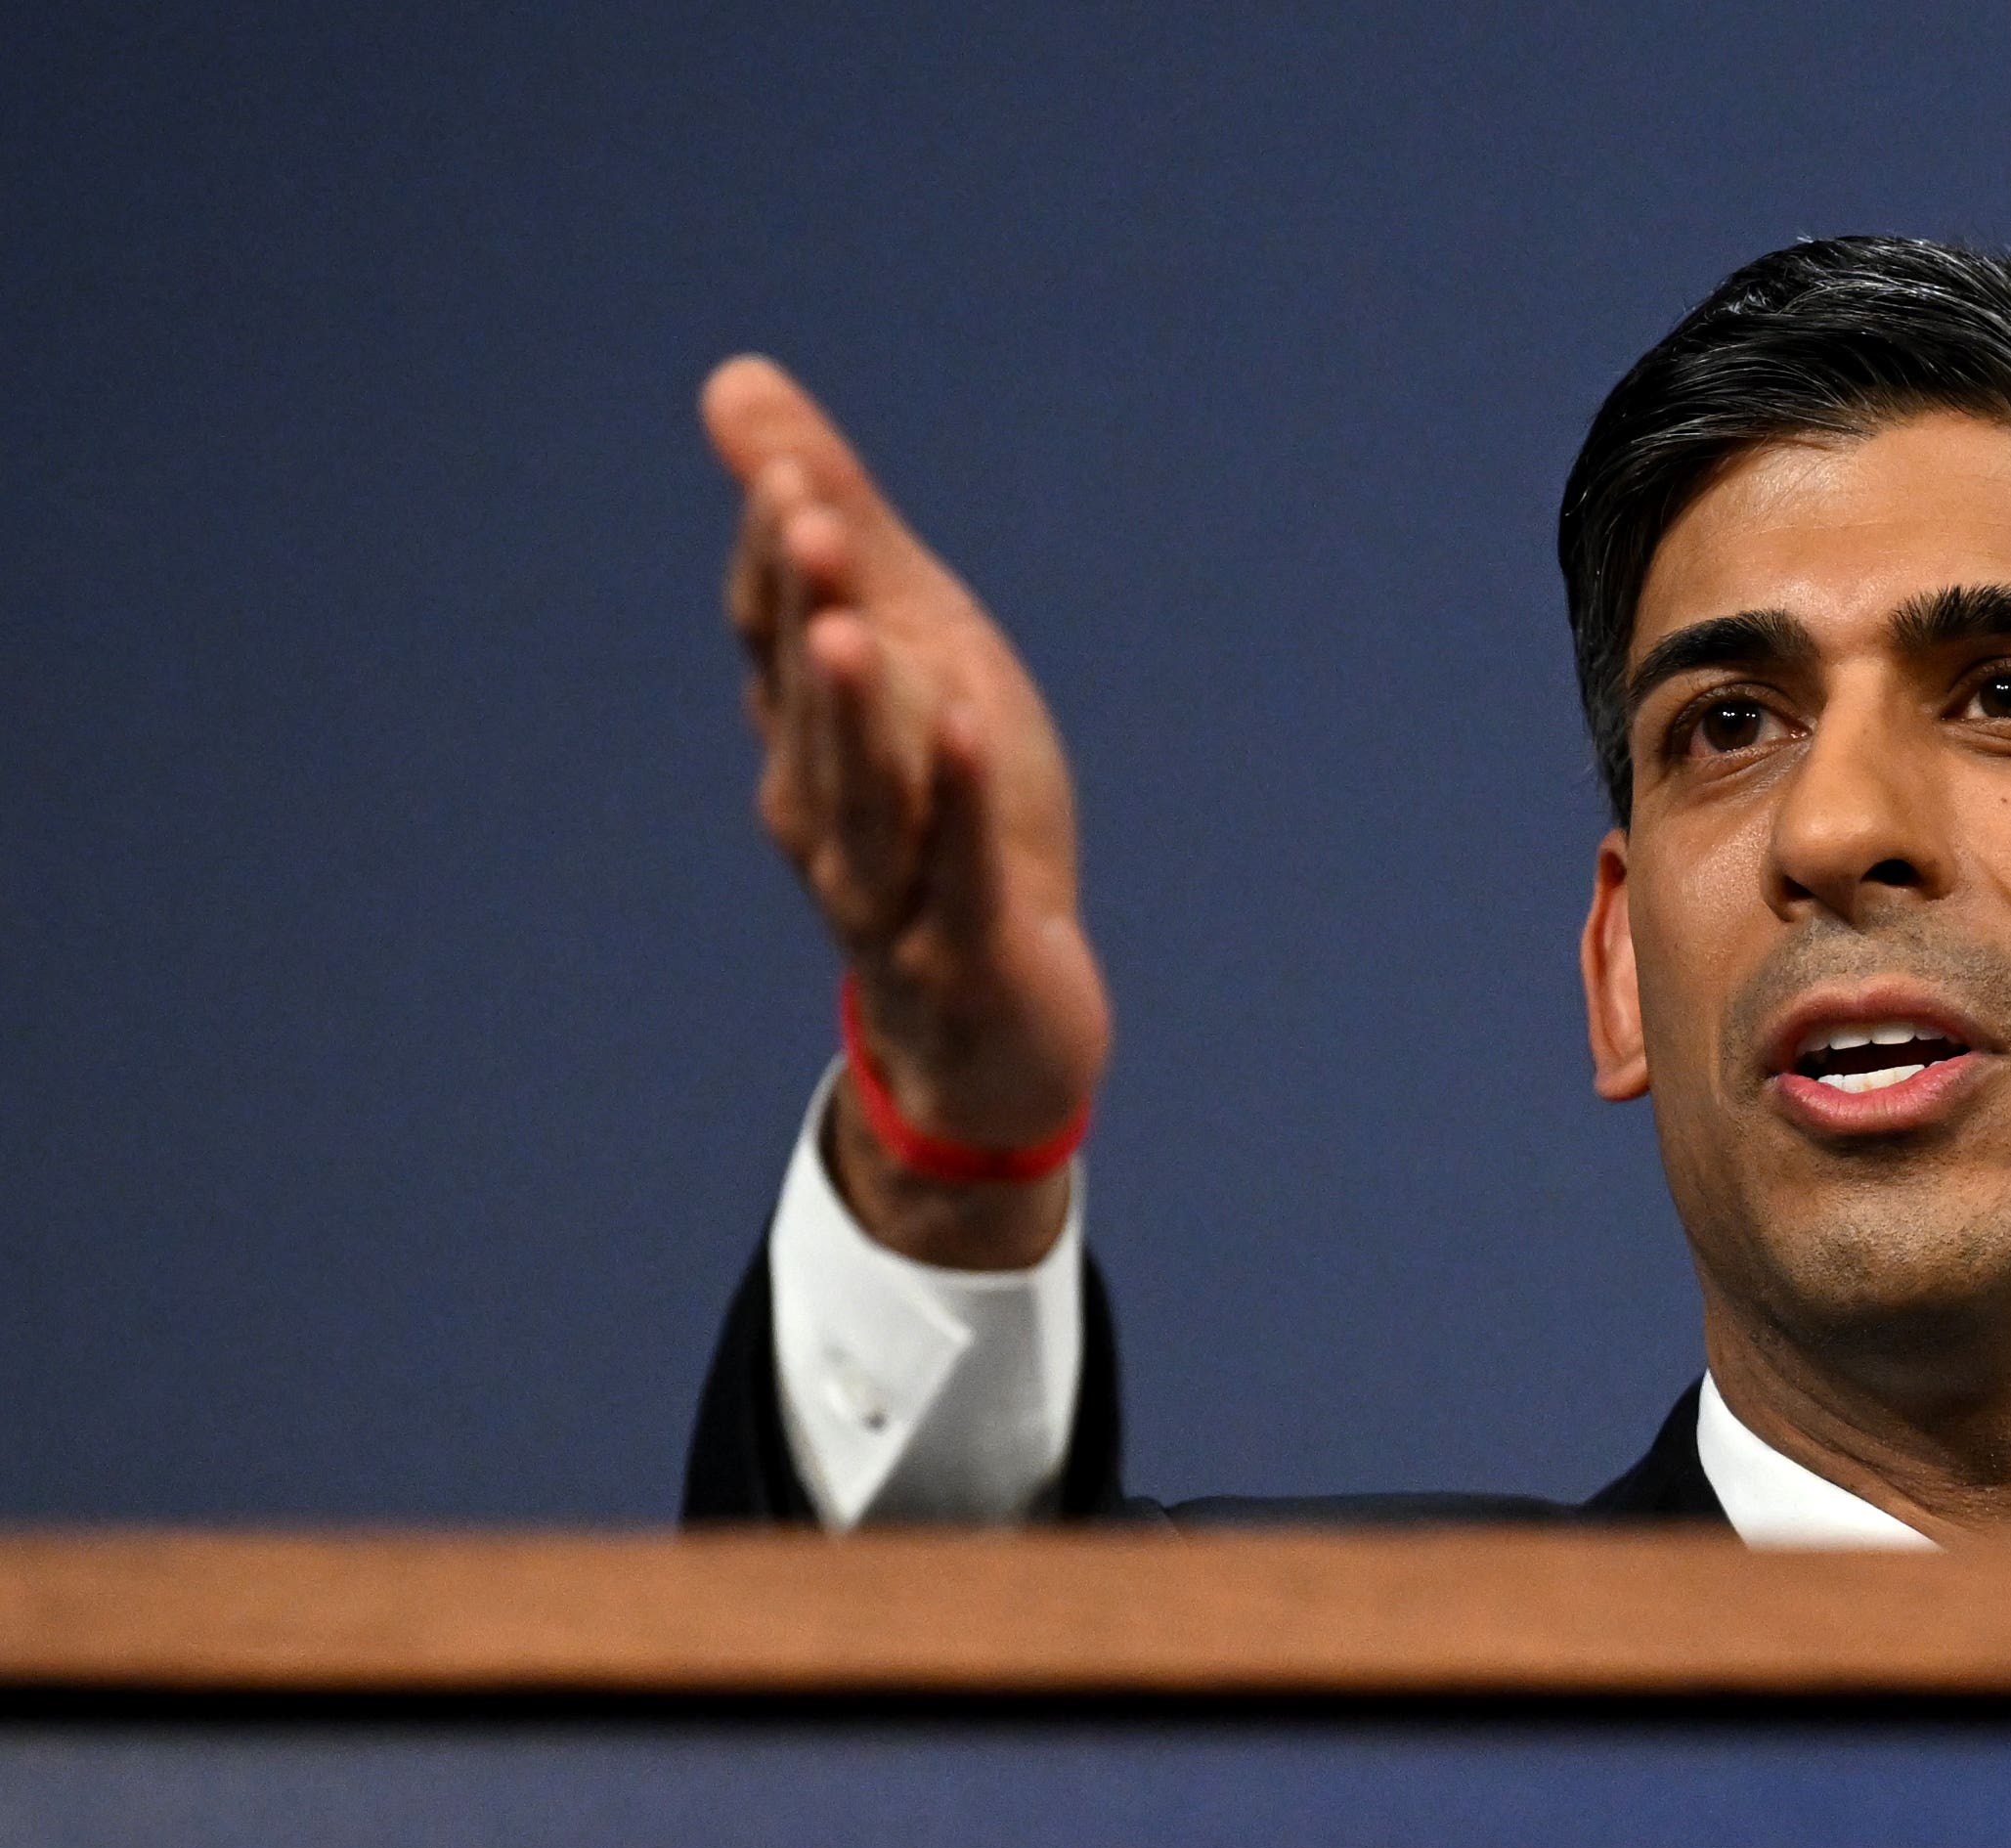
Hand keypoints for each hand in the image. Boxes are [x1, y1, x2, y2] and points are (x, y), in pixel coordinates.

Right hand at [707, 356, 1107, 1266]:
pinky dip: (957, 798)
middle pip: (808, 699)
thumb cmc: (953, 820)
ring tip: (847, 620)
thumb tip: (734, 381)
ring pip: (861, 788)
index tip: (790, 468)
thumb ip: (835, 530)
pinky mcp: (962, 948)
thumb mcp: (909, 652)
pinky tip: (963, 726)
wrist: (1001, 1028)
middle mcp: (825, 809)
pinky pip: (955, 868)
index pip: (776, 634)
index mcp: (809, 736)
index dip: (779, 556)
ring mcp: (887, 887)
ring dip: (851, 705)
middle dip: (805, 604)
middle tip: (806, 509)